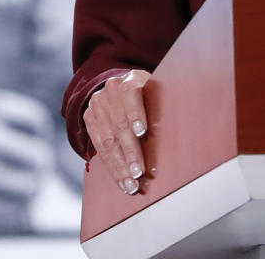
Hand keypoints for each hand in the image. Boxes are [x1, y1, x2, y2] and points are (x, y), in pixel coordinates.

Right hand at [0, 88, 54, 230]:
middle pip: (37, 155)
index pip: (34, 120)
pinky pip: (9, 211)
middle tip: (34, 171)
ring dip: (31, 189)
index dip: (39, 134)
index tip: (31, 143)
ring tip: (24, 189)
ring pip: (27, 186)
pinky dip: (16, 209)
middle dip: (39, 166)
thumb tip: (38, 136)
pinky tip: (8, 205)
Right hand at [83, 69, 150, 195]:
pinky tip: (122, 181)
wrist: (119, 89)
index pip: (131, 94)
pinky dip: (113, 168)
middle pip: (120, 124)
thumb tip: (175, 132)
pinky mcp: (90, 119)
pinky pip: (100, 148)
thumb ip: (161, 107)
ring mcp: (98, 105)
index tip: (143, 132)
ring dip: (120, 167)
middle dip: (130, 152)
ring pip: (108, 140)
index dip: (136, 113)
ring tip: (132, 185)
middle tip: (139, 173)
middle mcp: (110, 90)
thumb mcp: (156, 93)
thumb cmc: (148, 97)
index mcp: (130, 79)